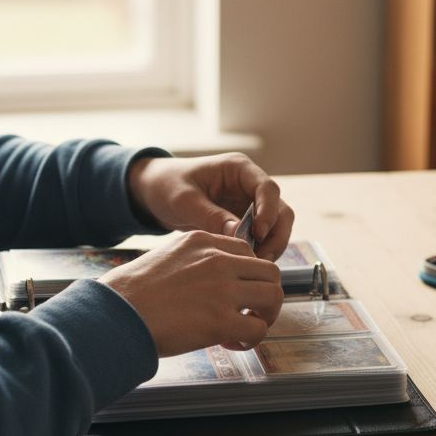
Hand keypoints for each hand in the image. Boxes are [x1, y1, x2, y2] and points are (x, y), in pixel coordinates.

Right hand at [100, 230, 283, 356]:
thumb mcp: (165, 258)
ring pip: (273, 296)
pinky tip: (232, 343)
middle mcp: (217, 260)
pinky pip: (259, 328)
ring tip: (245, 329)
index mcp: (202, 241)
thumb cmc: (129, 292)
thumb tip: (204, 285)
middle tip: (250, 312)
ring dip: (265, 315)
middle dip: (265, 294)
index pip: (247, 252)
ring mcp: (222, 289)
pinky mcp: (221, 320)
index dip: (247, 276)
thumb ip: (192, 263)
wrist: (114, 313)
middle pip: (270, 271)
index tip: (236, 294)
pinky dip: (252, 339)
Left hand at [127, 153, 294, 260]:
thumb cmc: (167, 186)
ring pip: (276, 227)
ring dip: (270, 246)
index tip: (257, 234)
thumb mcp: (184, 200)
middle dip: (275, 235)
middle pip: (280, 210)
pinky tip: (245, 264)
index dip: (268, 211)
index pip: (267, 188)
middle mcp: (250, 185)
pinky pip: (262, 238)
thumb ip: (211, 216)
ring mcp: (250, 204)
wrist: (155, 192)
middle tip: (260, 259)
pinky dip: (258, 251)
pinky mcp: (245, 222)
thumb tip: (239, 235)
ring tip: (251, 266)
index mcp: (238, 169)